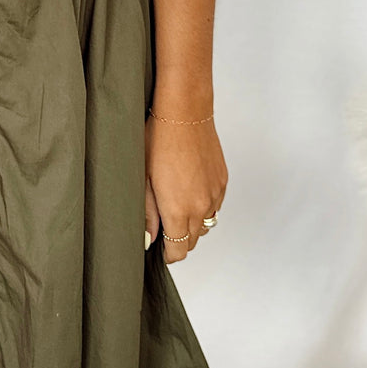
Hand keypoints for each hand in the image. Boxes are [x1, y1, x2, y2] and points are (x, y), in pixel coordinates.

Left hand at [144, 113, 226, 264]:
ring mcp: (215, 194)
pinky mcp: (222, 182)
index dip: (167, 254)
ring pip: (206, 225)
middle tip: (163, 228)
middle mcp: (201, 206)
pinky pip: (215, 206)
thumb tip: (148, 238)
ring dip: (192, 225)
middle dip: (178, 241)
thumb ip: (148, 214)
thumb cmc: (158, 141)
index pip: (178, 251)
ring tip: (175, 208)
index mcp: (179, 210)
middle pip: (193, 242)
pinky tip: (189, 193)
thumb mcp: (144, 180)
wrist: (184, 113)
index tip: (159, 249)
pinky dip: (203, 207)